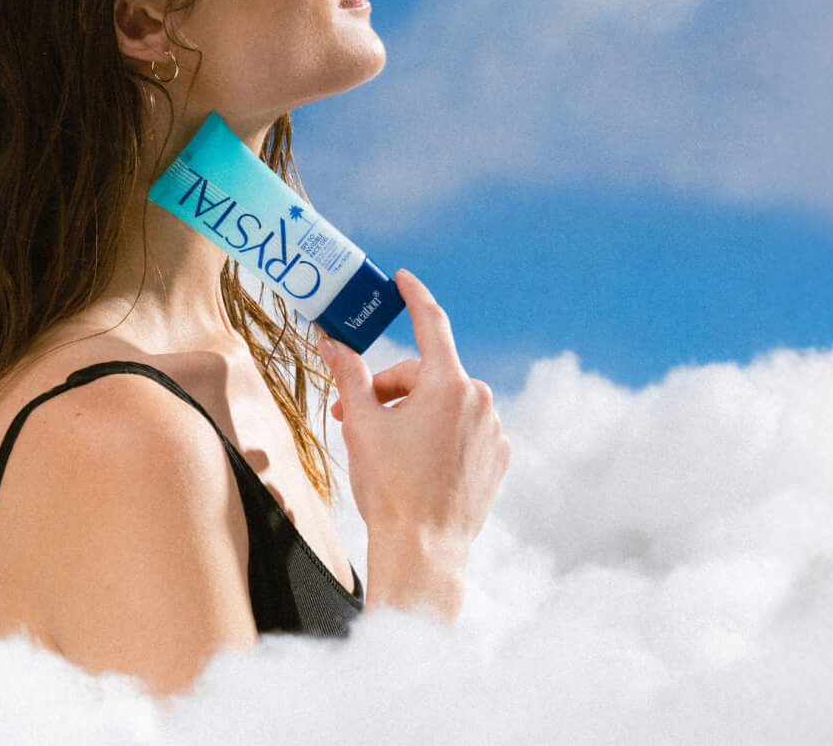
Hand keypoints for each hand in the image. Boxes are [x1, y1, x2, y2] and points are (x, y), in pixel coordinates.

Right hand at [319, 269, 510, 618]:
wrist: (423, 552)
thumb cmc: (390, 490)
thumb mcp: (360, 426)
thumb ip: (349, 377)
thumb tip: (332, 344)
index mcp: (448, 384)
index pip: (431, 323)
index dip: (414, 296)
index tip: (404, 278)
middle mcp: (480, 399)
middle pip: (427, 375)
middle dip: (390, 388)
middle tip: (354, 413)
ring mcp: (494, 428)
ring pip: (446, 403)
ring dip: (415, 413)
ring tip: (386, 446)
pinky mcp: (499, 455)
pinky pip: (466, 429)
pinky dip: (442, 435)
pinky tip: (419, 463)